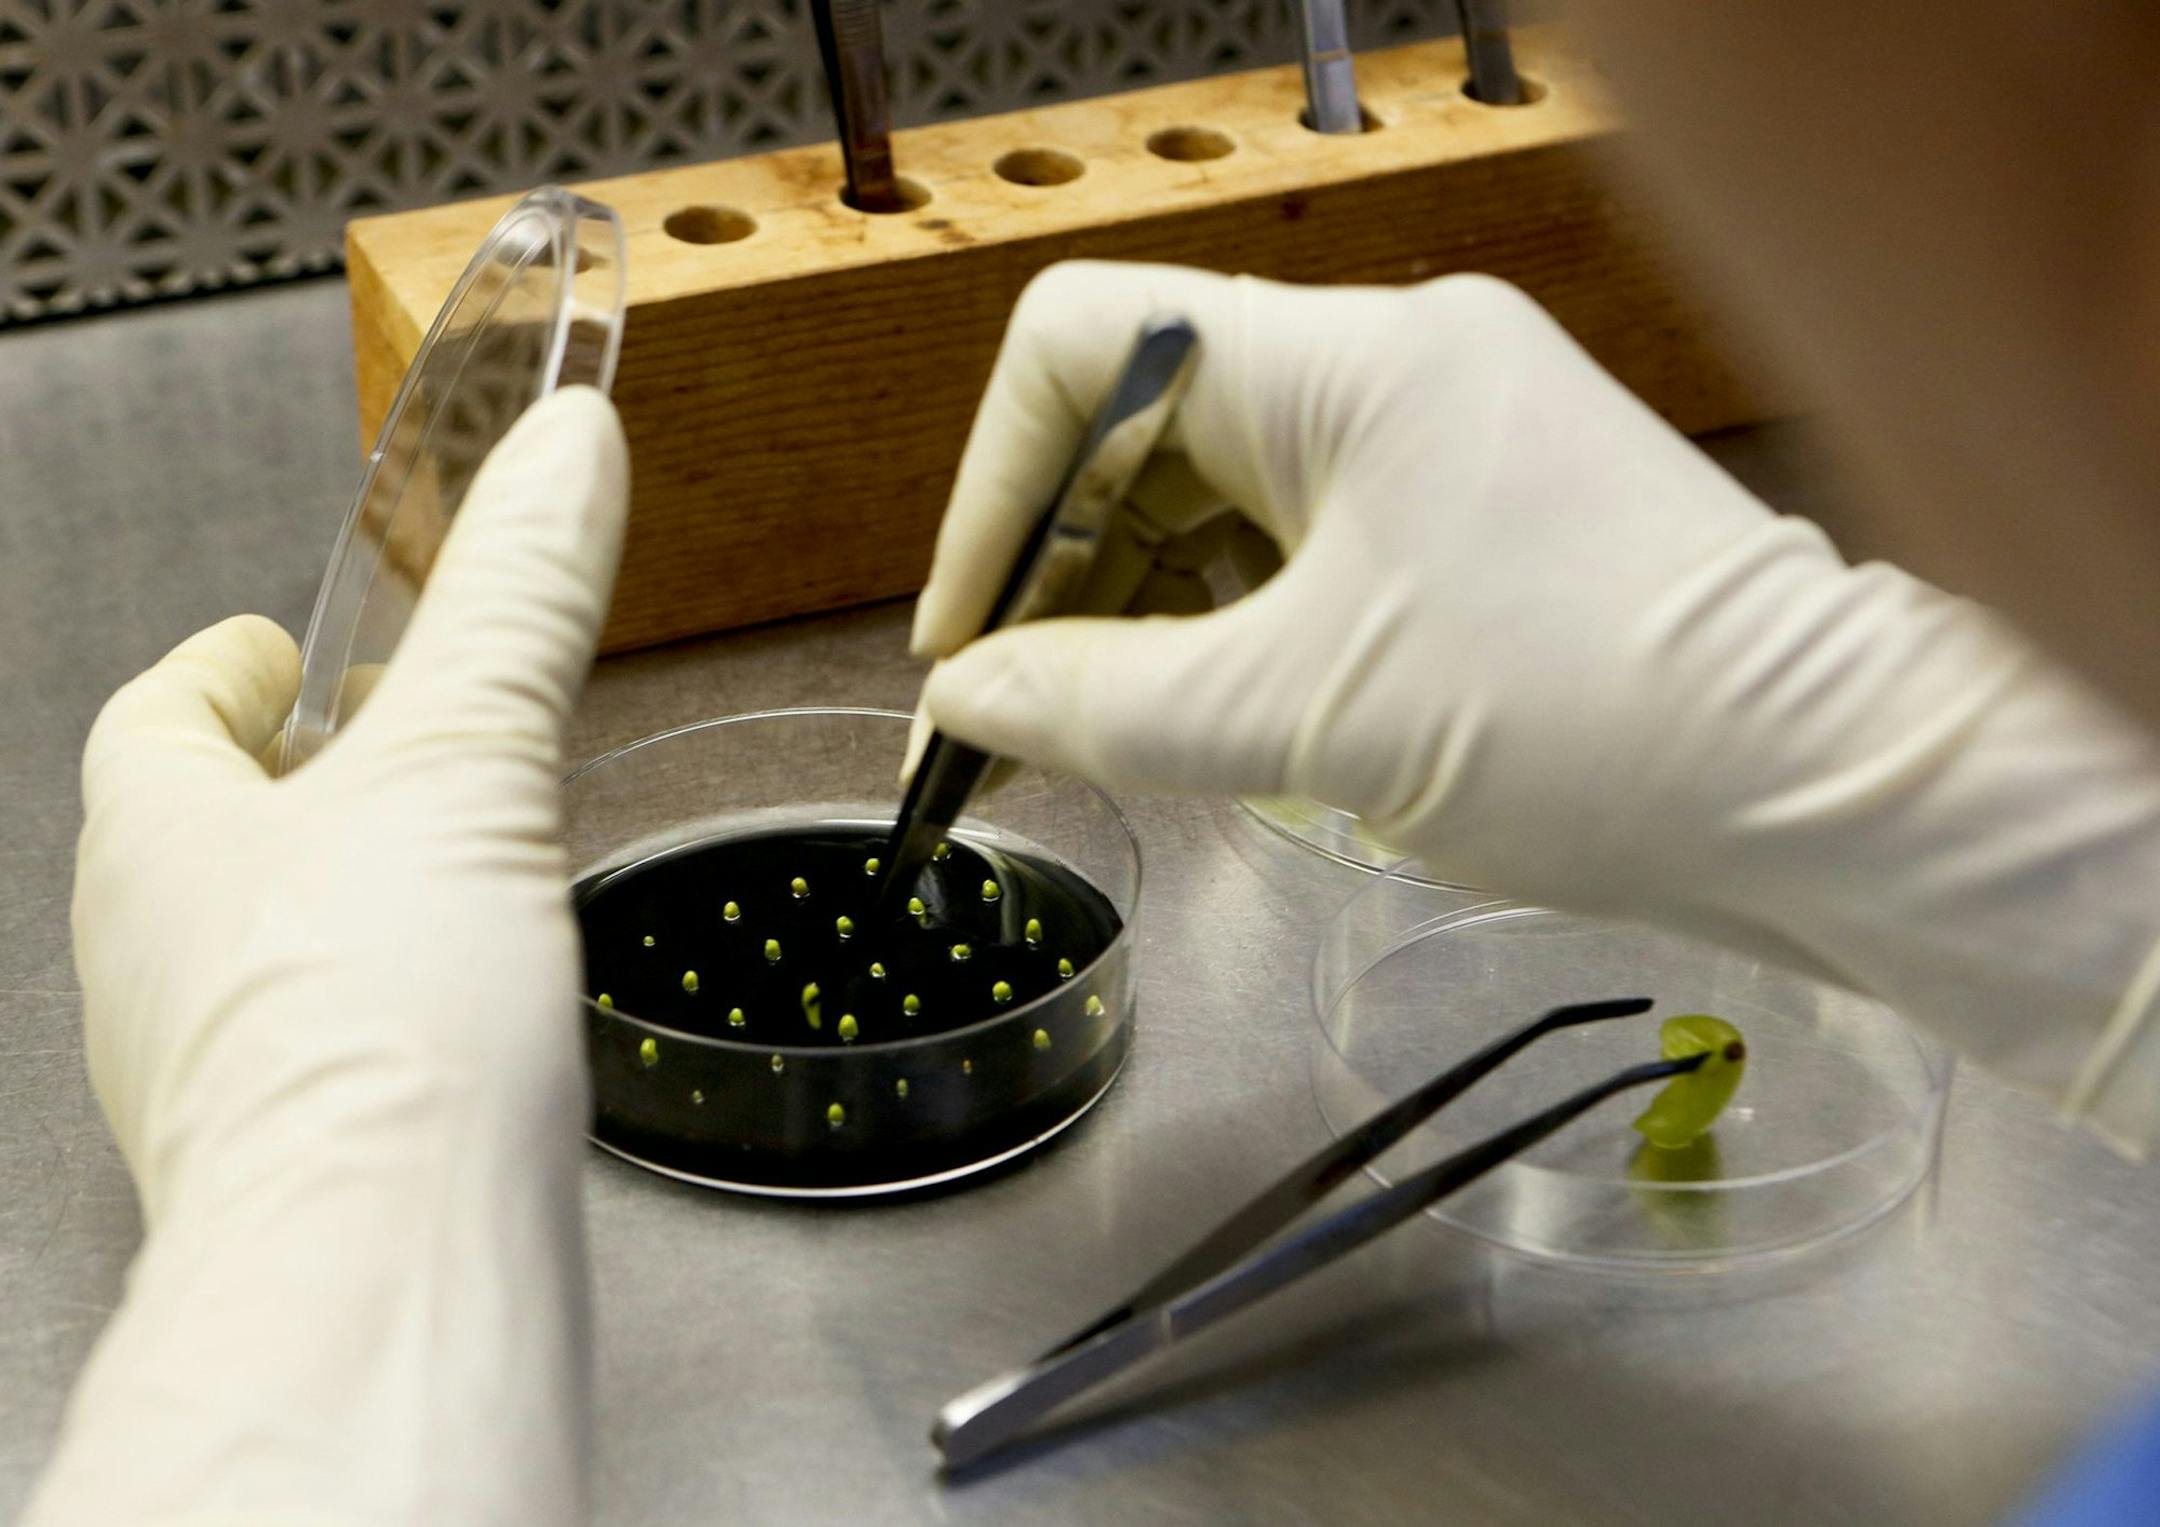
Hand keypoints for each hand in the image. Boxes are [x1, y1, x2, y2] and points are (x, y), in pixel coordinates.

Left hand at [29, 387, 626, 1524]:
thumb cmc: (371, 1031)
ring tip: (451, 875)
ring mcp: (212, 1069)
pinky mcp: (293, 1156)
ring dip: (344, 897)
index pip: (160, 712)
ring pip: (260, 945)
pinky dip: (385, 1007)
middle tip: (393, 753)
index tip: (283, 648)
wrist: (384, 1269)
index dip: (233, 668)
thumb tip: (564, 453)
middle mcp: (153, 957)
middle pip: (204, 828)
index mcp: (154, 836)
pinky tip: (472, 1019)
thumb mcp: (467, 762)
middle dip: (298, 781)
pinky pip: (322, 1045)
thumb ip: (517, 603)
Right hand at [913, 262, 2159, 1148]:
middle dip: (1060, 574)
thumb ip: (1109, 702)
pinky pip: (1306, 553)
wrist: (1834, 792)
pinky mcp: (1481, 524)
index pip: (1087, 346)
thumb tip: (965, 698)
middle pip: (1146, 430)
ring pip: (1223, 502)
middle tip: (1012, 722)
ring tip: (1100, 743)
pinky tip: (1203, 726)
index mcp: (1349, 360)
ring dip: (1142, 617)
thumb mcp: (1313, 717)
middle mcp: (1394, 369)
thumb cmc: (1593, 722)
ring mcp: (1445, 445)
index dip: (994, 487)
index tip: (968, 635)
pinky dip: (1234, 633)